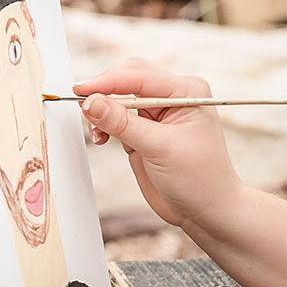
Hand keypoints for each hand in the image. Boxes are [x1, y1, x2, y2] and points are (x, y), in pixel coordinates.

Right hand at [73, 59, 245, 239]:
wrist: (205, 210)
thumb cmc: (198, 178)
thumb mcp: (159, 148)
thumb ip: (122, 123)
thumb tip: (90, 102)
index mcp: (186, 91)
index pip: (139, 76)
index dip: (107, 82)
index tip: (81, 91)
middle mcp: (173, 95)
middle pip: (127, 79)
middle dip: (104, 92)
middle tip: (82, 108)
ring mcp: (158, 112)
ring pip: (119, 97)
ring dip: (103, 111)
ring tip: (98, 134)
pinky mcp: (145, 128)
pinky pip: (117, 116)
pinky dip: (105, 124)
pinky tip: (103, 138)